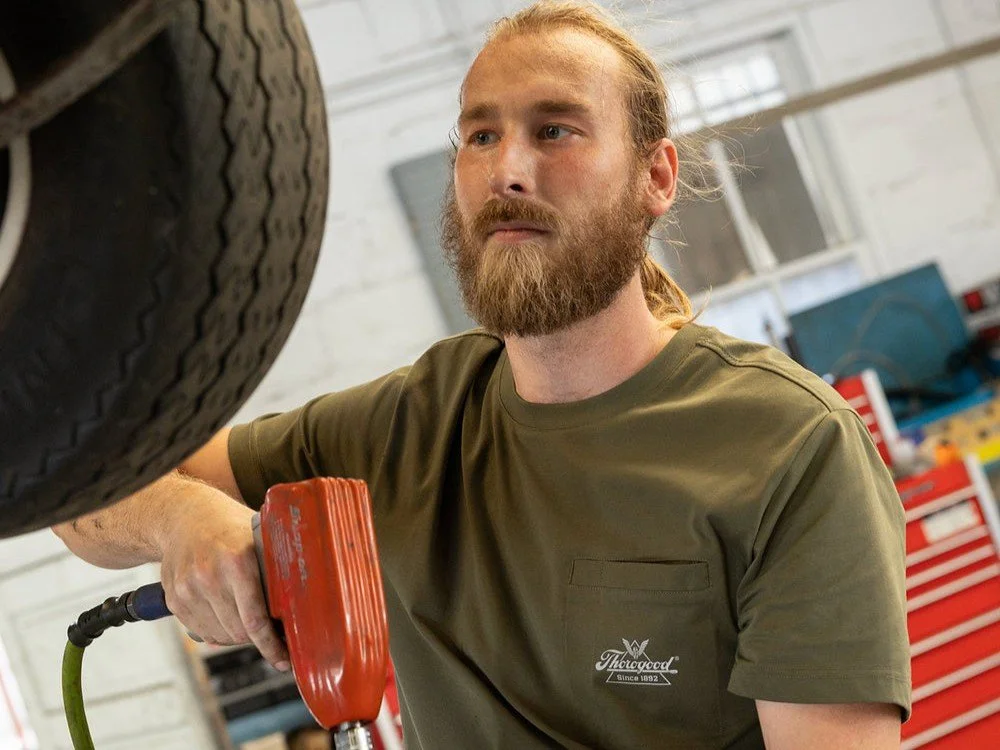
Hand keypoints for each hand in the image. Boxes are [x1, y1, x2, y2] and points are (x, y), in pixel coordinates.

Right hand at [157, 484, 289, 669]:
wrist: (183, 516)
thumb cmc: (230, 527)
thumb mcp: (259, 537)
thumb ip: (276, 567)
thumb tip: (306, 603)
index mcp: (238, 561)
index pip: (256, 619)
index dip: (272, 645)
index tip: (284, 660)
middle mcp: (210, 576)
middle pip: (239, 633)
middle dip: (258, 639)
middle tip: (271, 634)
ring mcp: (188, 589)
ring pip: (220, 636)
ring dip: (237, 636)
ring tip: (247, 619)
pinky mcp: (174, 599)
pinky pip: (201, 632)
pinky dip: (217, 631)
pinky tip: (226, 615)